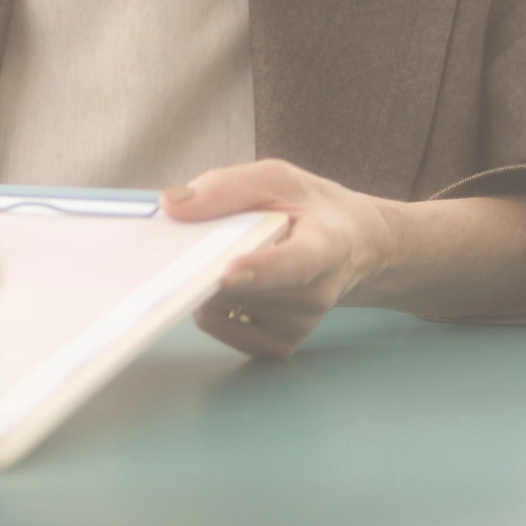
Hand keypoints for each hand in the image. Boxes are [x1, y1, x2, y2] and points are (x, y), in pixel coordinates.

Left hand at [163, 159, 395, 359]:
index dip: (260, 271)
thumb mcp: (277, 179)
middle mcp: (316, 294)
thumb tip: (172, 205)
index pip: (295, 264)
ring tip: (234, 255)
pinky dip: (211, 303)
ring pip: (223, 307)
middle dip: (210, 264)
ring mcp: (298, 326)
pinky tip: (231, 282)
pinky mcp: (278, 346)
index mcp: (326, 245)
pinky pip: (219, 326)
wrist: (354, 247)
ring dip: (208, 280)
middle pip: (245, 291)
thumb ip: (226, 188)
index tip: (227, 274)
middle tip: (204, 238)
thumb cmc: (311, 209)